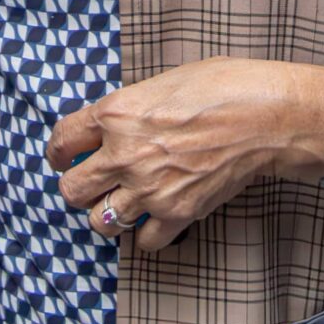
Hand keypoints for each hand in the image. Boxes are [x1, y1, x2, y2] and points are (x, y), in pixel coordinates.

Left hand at [46, 58, 323, 251]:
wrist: (265, 116)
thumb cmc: (221, 86)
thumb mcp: (161, 82)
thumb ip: (128, 109)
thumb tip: (110, 126)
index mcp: (116, 113)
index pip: (61, 142)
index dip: (57, 152)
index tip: (62, 159)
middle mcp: (124, 154)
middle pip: (70, 191)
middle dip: (77, 187)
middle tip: (91, 183)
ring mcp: (149, 188)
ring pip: (99, 222)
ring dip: (107, 213)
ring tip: (122, 202)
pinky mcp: (176, 213)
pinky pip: (143, 241)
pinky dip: (147, 233)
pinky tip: (156, 216)